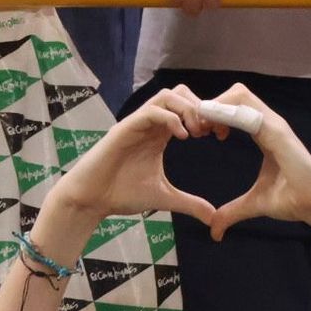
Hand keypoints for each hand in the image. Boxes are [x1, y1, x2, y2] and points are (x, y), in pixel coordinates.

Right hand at [51, 86, 218, 223]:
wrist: (92, 199)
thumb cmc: (122, 194)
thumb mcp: (164, 198)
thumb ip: (189, 204)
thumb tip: (213, 217)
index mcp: (160, 134)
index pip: (188, 109)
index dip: (207, 117)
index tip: (219, 135)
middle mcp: (150, 124)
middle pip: (181, 94)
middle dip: (201, 108)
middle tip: (210, 131)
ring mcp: (137, 124)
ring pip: (167, 96)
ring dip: (187, 109)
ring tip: (196, 132)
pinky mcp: (125, 128)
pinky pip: (151, 112)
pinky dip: (170, 118)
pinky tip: (182, 137)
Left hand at [204, 84, 310, 240]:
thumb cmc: (293, 201)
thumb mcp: (254, 204)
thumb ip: (232, 212)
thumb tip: (214, 230)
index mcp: (264, 132)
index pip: (234, 107)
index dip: (214, 114)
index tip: (202, 134)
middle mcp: (269, 123)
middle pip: (235, 93)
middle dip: (212, 105)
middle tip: (199, 130)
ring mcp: (275, 124)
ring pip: (239, 94)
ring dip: (216, 106)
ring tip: (203, 129)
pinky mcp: (278, 132)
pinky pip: (248, 111)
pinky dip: (227, 114)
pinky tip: (214, 131)